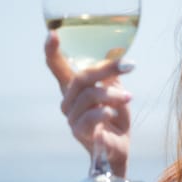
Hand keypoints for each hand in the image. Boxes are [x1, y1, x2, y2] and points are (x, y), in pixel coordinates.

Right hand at [45, 31, 134, 176]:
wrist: (118, 147)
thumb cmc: (115, 117)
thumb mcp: (116, 91)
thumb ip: (110, 75)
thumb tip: (115, 52)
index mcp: (74, 88)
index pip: (57, 67)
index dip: (53, 51)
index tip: (52, 33)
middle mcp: (68, 101)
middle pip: (80, 77)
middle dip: (106, 68)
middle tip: (129, 65)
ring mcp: (71, 118)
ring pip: (89, 95)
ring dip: (113, 94)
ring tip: (129, 97)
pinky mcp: (79, 132)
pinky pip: (91, 116)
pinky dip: (106, 111)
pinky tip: (114, 113)